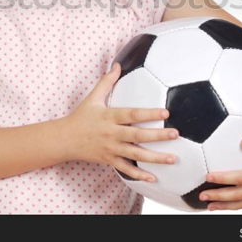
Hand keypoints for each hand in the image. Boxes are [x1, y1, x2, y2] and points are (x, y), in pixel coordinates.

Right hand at [63, 62, 179, 181]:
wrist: (65, 139)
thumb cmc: (81, 116)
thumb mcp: (93, 97)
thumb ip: (107, 81)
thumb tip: (118, 64)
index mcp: (110, 116)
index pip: (132, 114)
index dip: (149, 114)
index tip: (165, 112)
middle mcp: (112, 133)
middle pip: (137, 136)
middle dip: (157, 136)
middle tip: (175, 134)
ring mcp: (111, 148)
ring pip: (135, 155)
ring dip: (155, 158)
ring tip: (173, 158)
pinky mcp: (109, 160)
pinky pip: (126, 169)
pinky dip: (139, 175)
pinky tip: (153, 177)